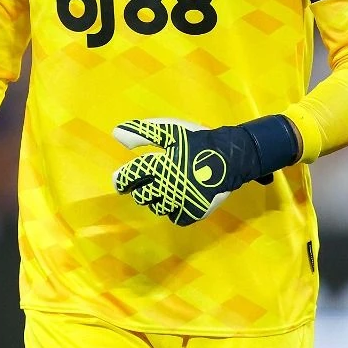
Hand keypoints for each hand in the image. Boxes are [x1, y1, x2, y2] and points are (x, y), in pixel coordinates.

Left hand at [111, 115, 299, 225]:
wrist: (232, 157)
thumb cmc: (198, 141)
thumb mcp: (170, 130)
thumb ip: (142, 133)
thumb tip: (115, 135)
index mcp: (160, 166)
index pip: (130, 177)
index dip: (122, 180)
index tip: (121, 181)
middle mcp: (168, 187)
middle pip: (142, 196)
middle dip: (142, 189)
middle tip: (151, 182)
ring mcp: (182, 203)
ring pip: (158, 208)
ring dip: (159, 199)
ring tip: (169, 186)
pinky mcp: (193, 213)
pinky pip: (175, 217)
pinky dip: (175, 209)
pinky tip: (181, 196)